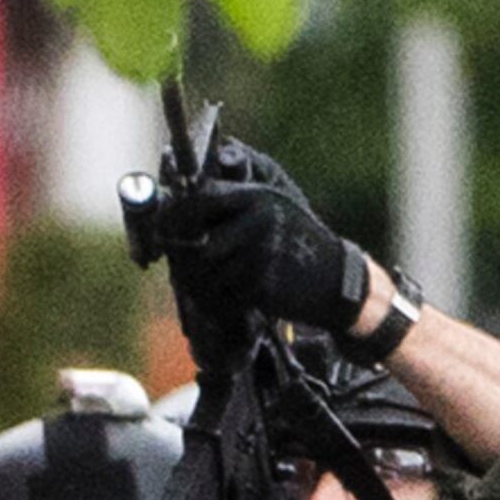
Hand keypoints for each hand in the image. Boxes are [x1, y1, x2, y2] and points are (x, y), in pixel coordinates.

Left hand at [160, 136, 369, 337]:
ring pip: (205, 274)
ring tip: (198, 285)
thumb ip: (231, 198)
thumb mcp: (271, 205)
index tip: (163, 230)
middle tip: (178, 267)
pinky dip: (213, 303)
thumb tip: (179, 198)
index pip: (198, 200)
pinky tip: (218, 300)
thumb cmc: (294, 241)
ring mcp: (261, 254)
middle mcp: (258, 221)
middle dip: (182, 259)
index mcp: (257, 196)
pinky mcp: (263, 286)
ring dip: (195, 285)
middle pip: (196, 243)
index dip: (173, 217)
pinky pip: (220, 297)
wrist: (336, 279)